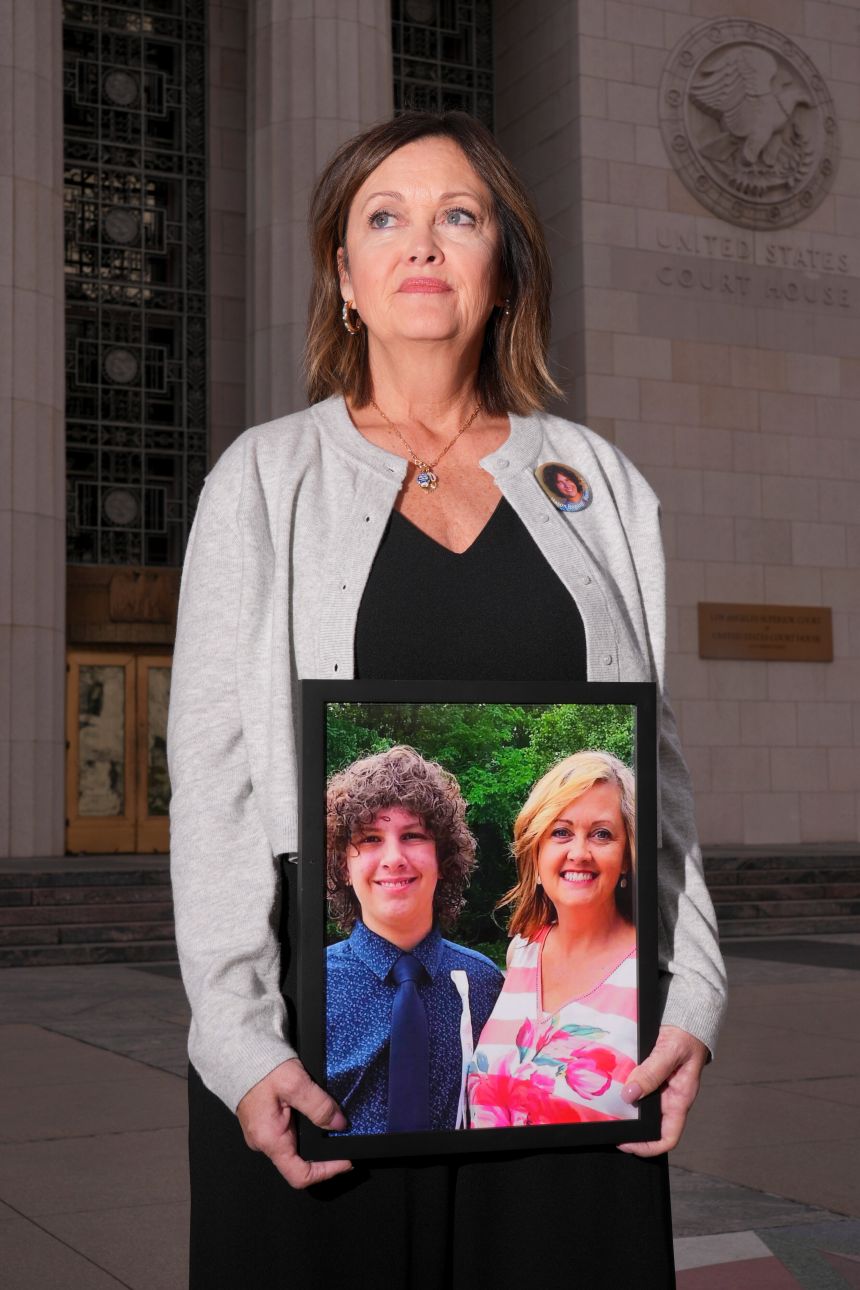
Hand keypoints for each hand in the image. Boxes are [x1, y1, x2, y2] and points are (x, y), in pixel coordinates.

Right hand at [236, 1057, 352, 1188]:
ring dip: (315, 1137)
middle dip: (324, 1152)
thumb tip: (338, 1124)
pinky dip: (305, 1127)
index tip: (345, 1161)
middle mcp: (264, 1142)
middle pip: (299, 1161)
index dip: (326, 1171)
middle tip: (343, 1139)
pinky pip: (288, 1131)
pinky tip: (315, 1113)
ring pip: (295, 1145)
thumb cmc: (260, 1067)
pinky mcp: (266, 1121)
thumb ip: (319, 1105)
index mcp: (270, 1140)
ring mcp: (264, 1132)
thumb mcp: (295, 1084)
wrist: (239, 1053)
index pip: (299, 1175)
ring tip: (332, 1123)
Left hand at [617, 1024, 708, 1155]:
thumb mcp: (669, 1052)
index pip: (667, 1138)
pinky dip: (623, 1090)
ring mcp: (658, 1089)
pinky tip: (610, 1087)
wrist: (685, 1019)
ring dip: (624, 1109)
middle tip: (609, 1123)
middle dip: (630, 1129)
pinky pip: (635, 1089)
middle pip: (649, 1126)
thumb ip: (651, 1072)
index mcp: (679, 1100)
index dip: (648, 1147)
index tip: (626, 1142)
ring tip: (605, 1107)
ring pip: (639, 1108)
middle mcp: (668, 1099)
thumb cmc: (686, 1036)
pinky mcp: (649, 1077)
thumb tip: (630, 1094)